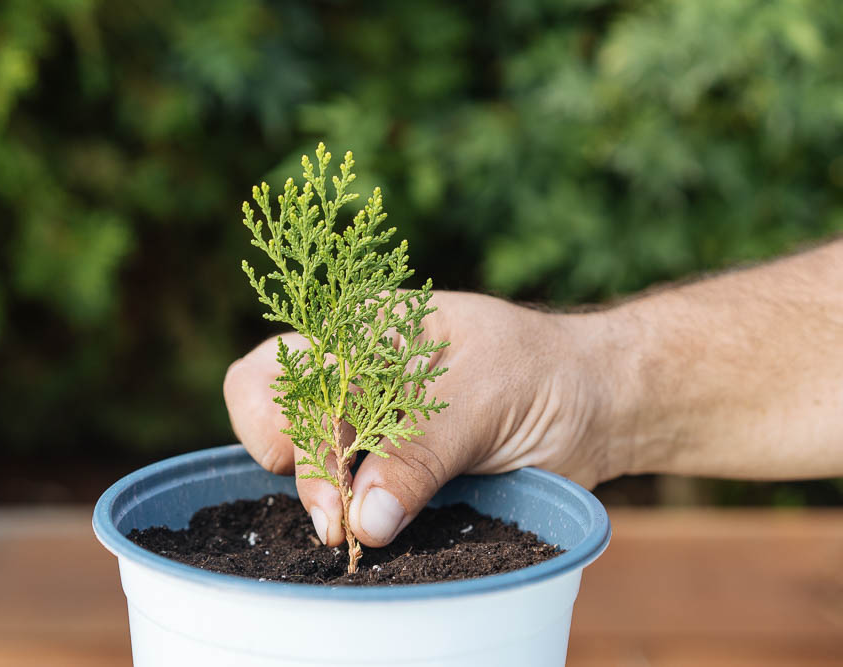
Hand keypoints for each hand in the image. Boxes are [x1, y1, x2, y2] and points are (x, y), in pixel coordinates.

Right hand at [223, 291, 620, 547]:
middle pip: (277, 419)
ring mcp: (368, 426)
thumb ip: (420, 449)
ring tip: (356, 534)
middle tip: (342, 526)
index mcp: (360, 330)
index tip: (321, 468)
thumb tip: (364, 517)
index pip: (279, 368)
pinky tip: (369, 534)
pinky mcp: (390, 473)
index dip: (276, 420)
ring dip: (323, 504)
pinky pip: (348, 499)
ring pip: (304, 465)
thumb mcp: (483, 396)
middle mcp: (351, 376)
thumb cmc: (542, 372)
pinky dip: (349, 521)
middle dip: (303, 474)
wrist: (594, 406)